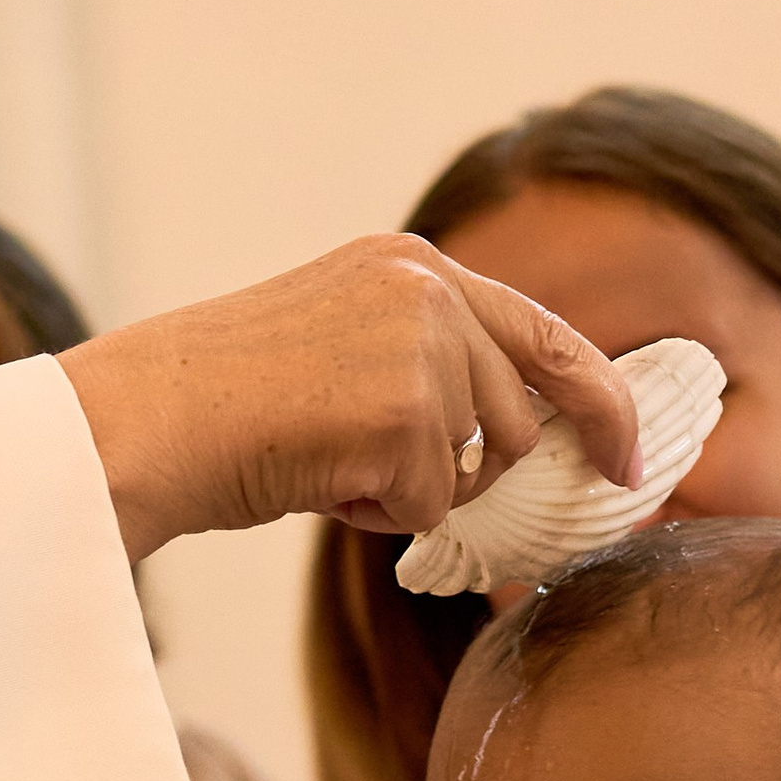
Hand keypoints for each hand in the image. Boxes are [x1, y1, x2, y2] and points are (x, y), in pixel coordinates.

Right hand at [57, 235, 640, 559]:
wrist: (149, 420)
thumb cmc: (229, 404)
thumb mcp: (342, 347)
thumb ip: (430, 368)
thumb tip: (514, 446)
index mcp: (413, 266)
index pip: (546, 333)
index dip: (599, 403)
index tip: (631, 458)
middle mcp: (429, 290)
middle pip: (517, 416)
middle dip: (482, 469)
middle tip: (401, 482)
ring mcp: (421, 347)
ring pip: (475, 466)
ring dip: (412, 490)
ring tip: (327, 460)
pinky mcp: (404, 413)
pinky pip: (429, 505)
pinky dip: (376, 514)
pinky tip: (315, 478)